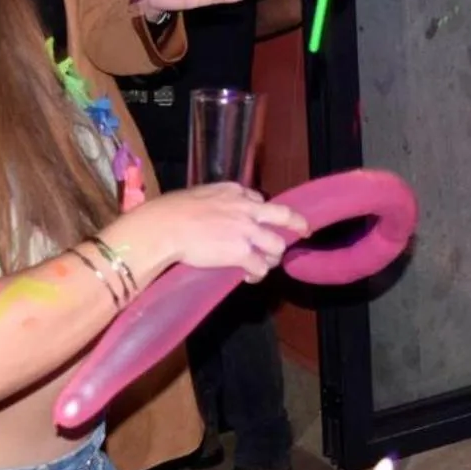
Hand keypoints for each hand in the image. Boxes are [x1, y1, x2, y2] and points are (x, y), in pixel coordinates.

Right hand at [107, 182, 308, 281]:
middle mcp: (246, 209)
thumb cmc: (172, 210)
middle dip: (298, 224)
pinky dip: (258, 274)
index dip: (263, 212)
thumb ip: (214, 200)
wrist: (166, 226)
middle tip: (304, 231)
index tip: (262, 220)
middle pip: (283, 215)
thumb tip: (210, 210)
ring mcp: (246, 231)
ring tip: (265, 263)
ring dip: (273, 256)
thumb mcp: (199, 194)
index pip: (259, 199)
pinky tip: (251, 278)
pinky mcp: (241, 253)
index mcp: (234, 192)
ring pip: (277, 245)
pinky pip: (261, 266)